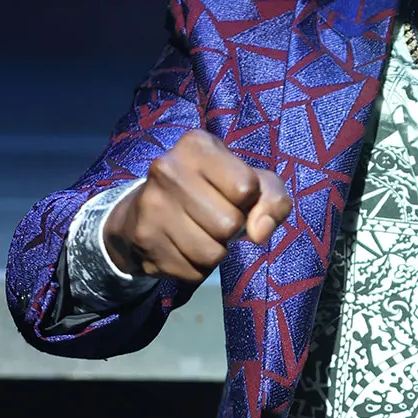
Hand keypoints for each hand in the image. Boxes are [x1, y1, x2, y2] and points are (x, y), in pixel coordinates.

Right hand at [103, 130, 291, 282]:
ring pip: (211, 253)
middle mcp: (168, 168)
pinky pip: (193, 272)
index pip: (246, 187)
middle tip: (214, 217)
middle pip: (229, 223)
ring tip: (200, 233)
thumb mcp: (251, 184)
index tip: (232, 195)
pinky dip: (197, 267)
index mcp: (198, 145)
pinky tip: (182, 247)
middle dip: (231, 229)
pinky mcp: (144, 239)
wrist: (144, 213)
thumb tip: (259, 233)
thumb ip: (273, 200)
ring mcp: (151, 205)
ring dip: (215, 252)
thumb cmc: (211, 192)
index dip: (248, 199)